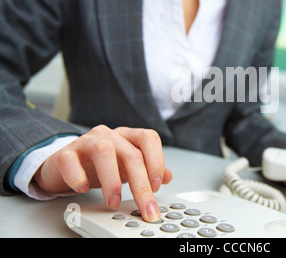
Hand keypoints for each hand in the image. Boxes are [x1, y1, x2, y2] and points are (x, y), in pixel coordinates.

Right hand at [33, 125, 171, 221]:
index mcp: (126, 136)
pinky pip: (70, 161)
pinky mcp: (64, 153)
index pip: (148, 138)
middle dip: (140, 184)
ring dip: (112, 180)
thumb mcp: (125, 167)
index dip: (156, 160)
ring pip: (103, 151)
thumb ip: (147, 169)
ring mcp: (85, 142)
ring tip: (113, 201)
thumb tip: (167, 176)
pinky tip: (83, 189)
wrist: (63, 165)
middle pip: (130, 153)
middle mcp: (108, 135)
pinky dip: (78, 177)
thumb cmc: (97, 165)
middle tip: (144, 206)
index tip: (156, 186)